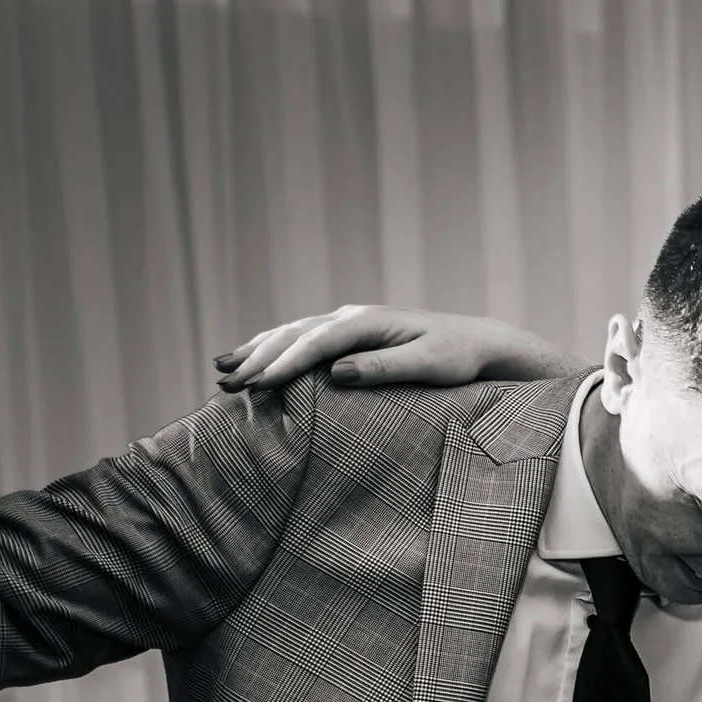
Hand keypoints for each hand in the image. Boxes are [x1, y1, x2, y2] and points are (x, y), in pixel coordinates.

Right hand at [213, 305, 582, 392]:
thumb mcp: (429, 365)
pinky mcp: (351, 334)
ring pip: (291, 332)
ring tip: (222, 368)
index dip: (285, 363)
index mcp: (369, 322)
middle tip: (226, 382)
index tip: (258, 384)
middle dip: (258, 358)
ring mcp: (349, 322)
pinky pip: (302, 338)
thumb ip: (385, 368)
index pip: (316, 342)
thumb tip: (339, 371)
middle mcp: (353, 316)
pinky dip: (274, 347)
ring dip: (256, 350)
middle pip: (294, 334)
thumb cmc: (459, 358)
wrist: (479, 343)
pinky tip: (251, 358)